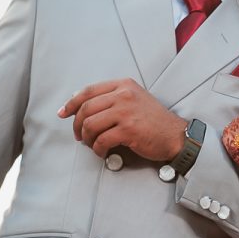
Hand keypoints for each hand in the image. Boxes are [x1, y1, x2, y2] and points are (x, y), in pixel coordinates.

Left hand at [58, 79, 186, 160]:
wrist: (175, 135)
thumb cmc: (154, 120)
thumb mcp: (135, 99)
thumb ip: (112, 98)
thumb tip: (82, 105)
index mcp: (123, 85)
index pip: (88, 91)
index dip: (72, 103)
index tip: (63, 113)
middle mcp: (124, 95)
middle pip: (86, 108)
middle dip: (77, 125)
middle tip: (78, 136)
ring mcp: (126, 112)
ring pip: (90, 125)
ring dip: (87, 138)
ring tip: (91, 144)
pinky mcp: (128, 130)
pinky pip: (102, 140)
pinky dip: (98, 149)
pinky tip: (102, 152)